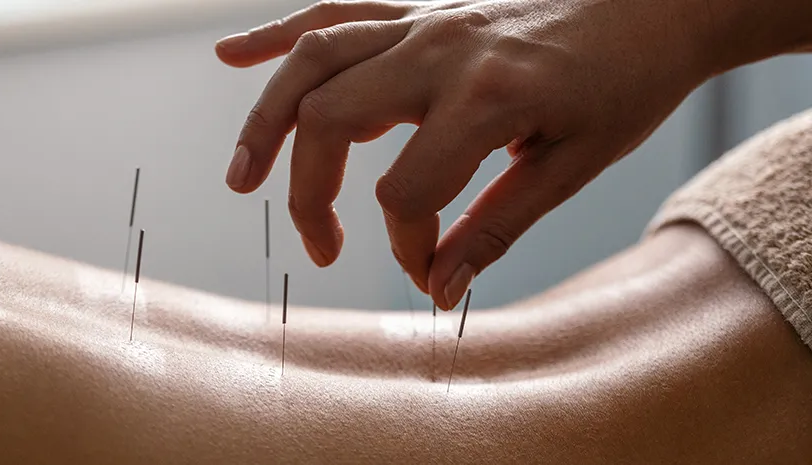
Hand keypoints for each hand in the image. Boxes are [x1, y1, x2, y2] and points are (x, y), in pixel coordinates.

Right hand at [216, 0, 710, 308]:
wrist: (653, 6)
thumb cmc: (624, 86)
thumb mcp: (571, 168)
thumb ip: (495, 229)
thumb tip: (438, 290)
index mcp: (487, 95)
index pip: (406, 190)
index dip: (408, 245)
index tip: (430, 271)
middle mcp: (440, 48)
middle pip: (330, 120)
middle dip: (311, 194)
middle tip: (322, 246)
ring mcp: (423, 20)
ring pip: (313, 61)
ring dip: (265, 119)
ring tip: (240, 176)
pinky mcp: (418, 9)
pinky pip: (335, 13)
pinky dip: (277, 36)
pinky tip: (232, 56)